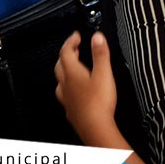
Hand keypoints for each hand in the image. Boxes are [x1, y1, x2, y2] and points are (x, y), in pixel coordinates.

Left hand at [54, 31, 118, 146]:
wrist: (94, 128)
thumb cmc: (99, 103)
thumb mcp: (104, 73)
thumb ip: (100, 54)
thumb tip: (97, 37)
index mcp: (73, 73)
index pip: (65, 52)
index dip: (70, 41)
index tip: (76, 36)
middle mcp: (66, 85)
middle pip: (60, 65)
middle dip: (67, 54)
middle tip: (75, 48)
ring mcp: (67, 98)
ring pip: (60, 80)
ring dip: (65, 70)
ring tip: (73, 68)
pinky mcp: (71, 109)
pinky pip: (65, 94)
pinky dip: (68, 87)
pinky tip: (75, 91)